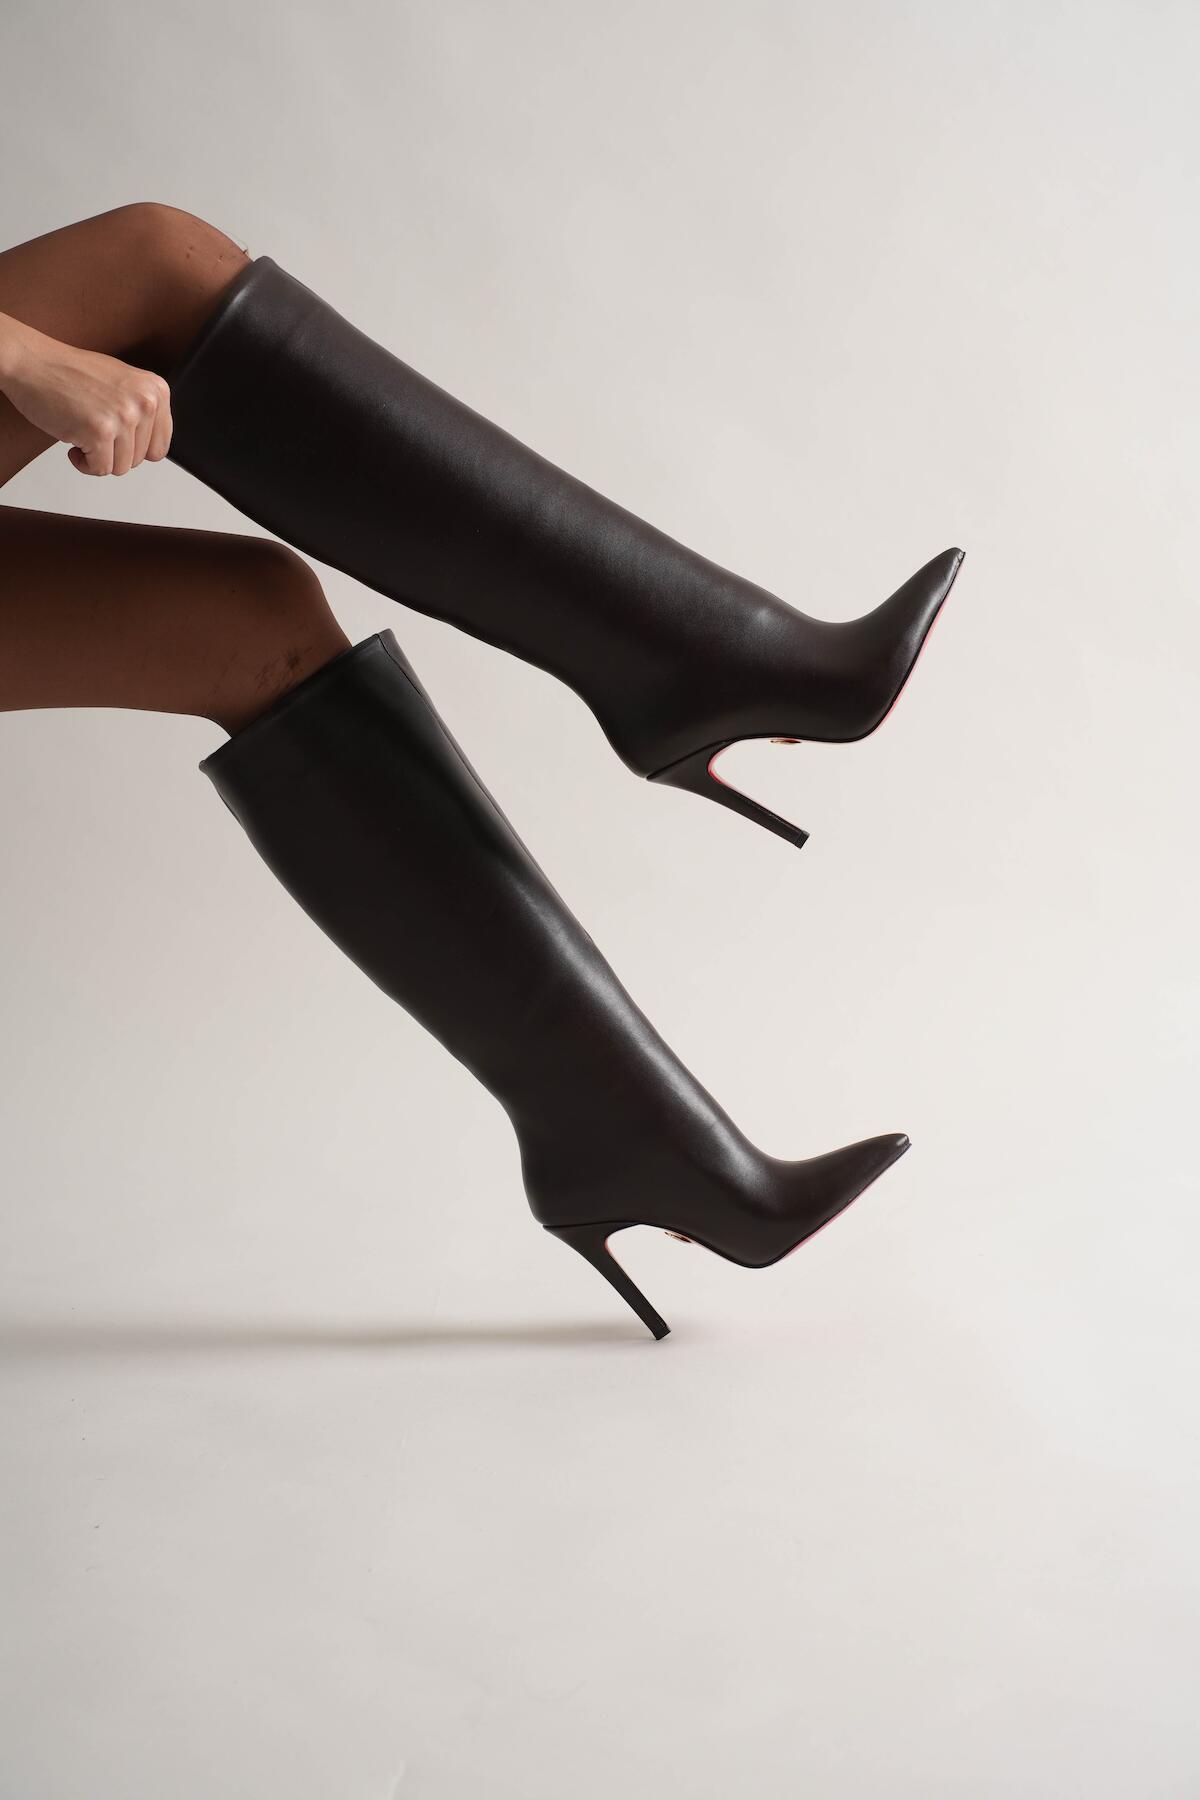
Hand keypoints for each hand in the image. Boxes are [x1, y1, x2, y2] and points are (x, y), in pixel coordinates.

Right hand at [0, 313, 172, 474]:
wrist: (33, 362)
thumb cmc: (70, 373)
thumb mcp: (122, 384)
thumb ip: (142, 411)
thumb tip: (152, 444)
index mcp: (155, 390)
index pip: (159, 446)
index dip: (134, 450)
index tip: (118, 442)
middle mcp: (144, 402)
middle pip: (140, 460)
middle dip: (114, 453)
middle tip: (94, 432)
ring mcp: (123, 417)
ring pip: (121, 468)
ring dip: (98, 458)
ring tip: (83, 432)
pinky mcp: (100, 431)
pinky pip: (100, 470)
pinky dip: (84, 464)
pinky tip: (74, 443)